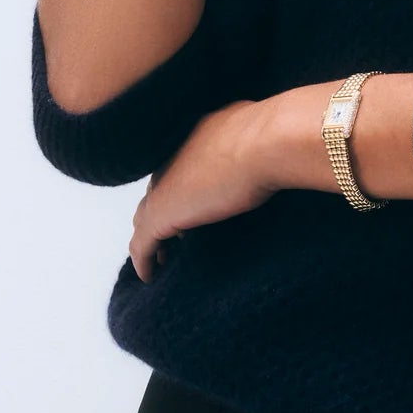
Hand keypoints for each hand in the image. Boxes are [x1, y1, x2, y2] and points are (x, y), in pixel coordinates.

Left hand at [129, 100, 275, 282]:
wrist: (265, 144)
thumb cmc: (270, 139)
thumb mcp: (257, 137)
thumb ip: (250, 144)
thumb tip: (265, 147)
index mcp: (192, 139)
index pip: (177, 169)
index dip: (181, 190)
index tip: (191, 208)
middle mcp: (171, 159)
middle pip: (156, 192)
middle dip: (163, 212)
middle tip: (174, 237)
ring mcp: (162, 187)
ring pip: (144, 218)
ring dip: (151, 237)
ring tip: (162, 257)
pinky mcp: (161, 215)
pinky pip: (142, 244)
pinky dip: (144, 260)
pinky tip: (151, 275)